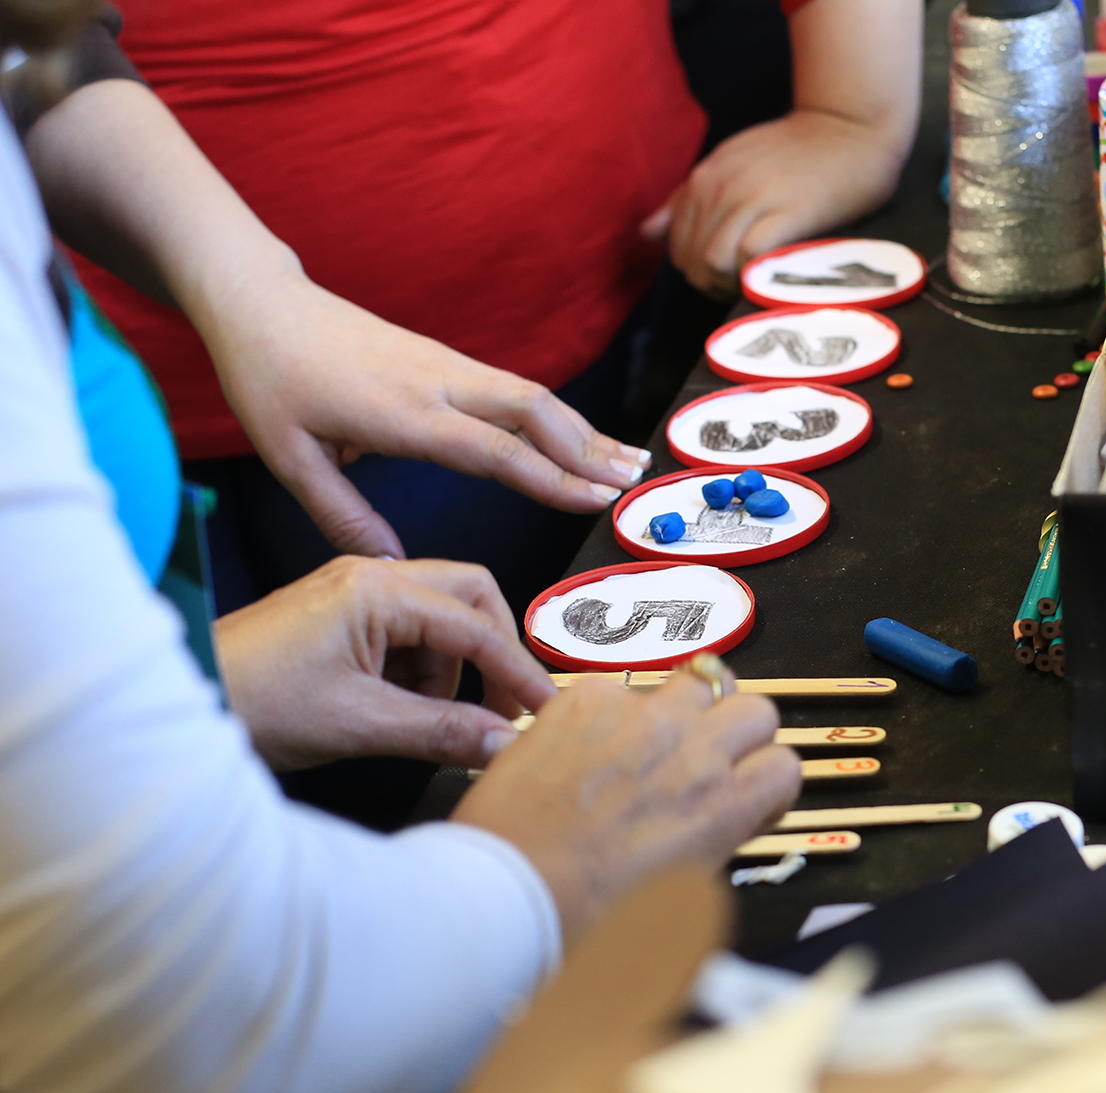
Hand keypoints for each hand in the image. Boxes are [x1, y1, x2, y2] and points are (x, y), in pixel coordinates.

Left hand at [195, 272, 647, 558]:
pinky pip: (516, 388)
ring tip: (630, 461)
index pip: (493, 450)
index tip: (596, 501)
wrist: (261, 302)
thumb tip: (398, 568)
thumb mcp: (288, 459)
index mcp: (401, 412)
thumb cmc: (269, 381)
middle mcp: (436, 382)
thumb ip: (344, 517)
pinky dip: (557, 415)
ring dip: (584, 430)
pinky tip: (579, 436)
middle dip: (590, 449)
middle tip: (635, 483)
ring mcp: (447, 364)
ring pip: (533, 396)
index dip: (551, 478)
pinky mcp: (447, 359)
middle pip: (534, 412)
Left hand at [214, 556, 556, 770]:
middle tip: (500, 706)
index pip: (476, 625)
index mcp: (377, 589)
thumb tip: (503, 742)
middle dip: (494, 650)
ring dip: (452, 668)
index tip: (544, 710)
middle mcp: (370, 576)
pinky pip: (408, 631)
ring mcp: (354, 591)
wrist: (181, 700)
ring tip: (426, 718)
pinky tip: (398, 708)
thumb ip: (442, 730)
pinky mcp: (342, 614)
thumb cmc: (250, 701)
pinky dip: (420, 670)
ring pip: (442, 615)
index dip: (518, 672)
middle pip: (471, 595)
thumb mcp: (359, 724)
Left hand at [453, 668, 800, 940]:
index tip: (743, 792)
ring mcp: (640, 717)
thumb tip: (720, 821)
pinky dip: (614, 711)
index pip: (786, 764)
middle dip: (736, 733)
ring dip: (685, 708)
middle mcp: (693, 752)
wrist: (507, 890)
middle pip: (755, 710)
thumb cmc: (587, 912)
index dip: (763, 780)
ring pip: (698, 681)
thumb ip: (715, 841)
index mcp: (724, 807)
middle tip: (703, 759)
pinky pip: (622, 686)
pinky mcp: (587, 699)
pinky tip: (588, 747)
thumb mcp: (683, 897)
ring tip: (650, 740)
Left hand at [642, 110, 909, 297]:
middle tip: (740, 287)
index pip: (676, 244)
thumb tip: (646, 232)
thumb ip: (687, 198)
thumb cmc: (797, 154)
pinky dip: (753, 273)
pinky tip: (771, 274)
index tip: (724, 276)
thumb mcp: (731, 164)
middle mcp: (722, 186)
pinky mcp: (788, 210)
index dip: (696, 271)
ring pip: (713, 261)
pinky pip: (749, 255)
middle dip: (711, 284)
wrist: (850, 127)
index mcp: (705, 176)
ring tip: (753, 284)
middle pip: (692, 259)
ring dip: (729, 284)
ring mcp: (753, 197)